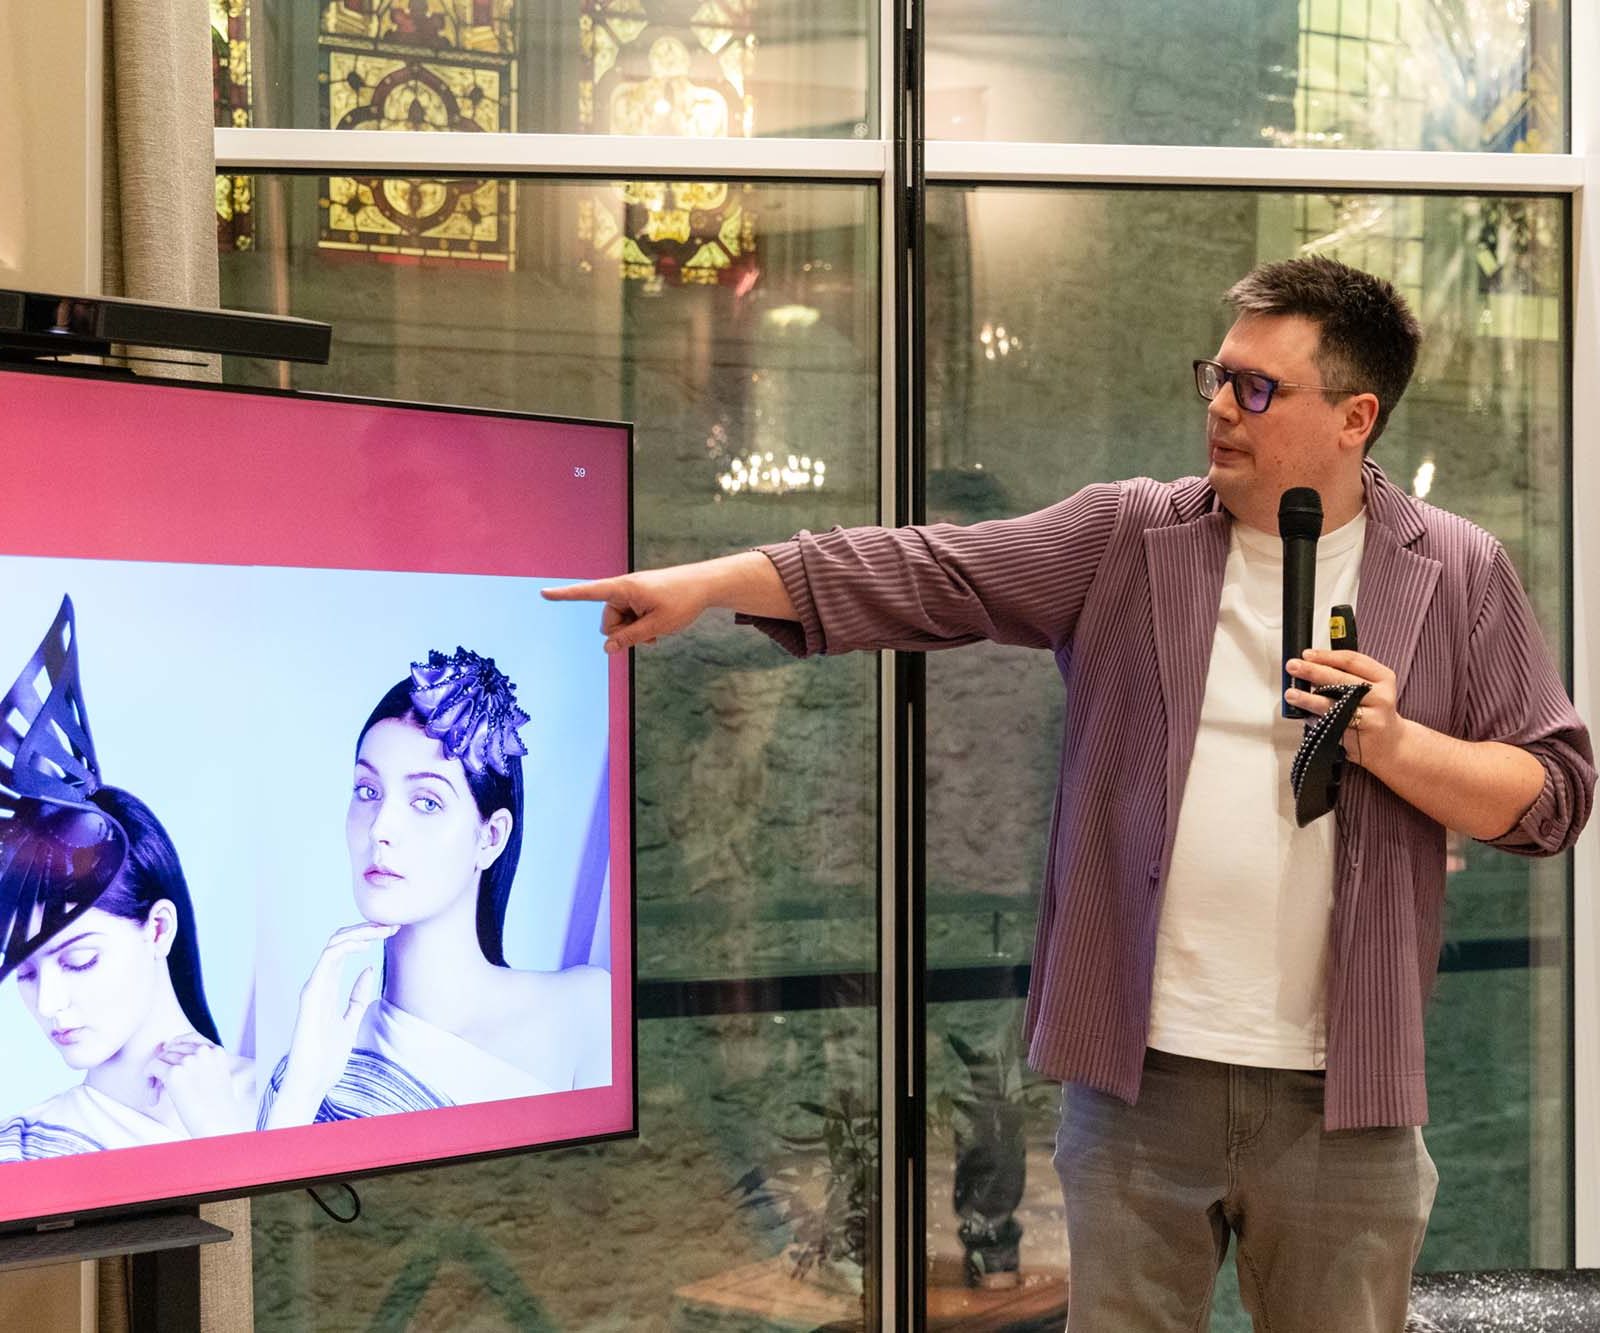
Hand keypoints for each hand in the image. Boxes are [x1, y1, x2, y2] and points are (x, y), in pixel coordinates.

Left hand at [149, 1033, 250, 1138]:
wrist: (217, 1122)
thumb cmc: (216, 1104)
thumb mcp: (215, 1074)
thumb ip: (199, 1059)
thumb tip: (165, 1044)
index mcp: (217, 1051)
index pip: (192, 1038)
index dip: (177, 1045)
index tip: (168, 1050)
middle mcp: (203, 1052)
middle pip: (174, 1049)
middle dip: (166, 1063)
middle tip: (161, 1082)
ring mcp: (189, 1061)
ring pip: (162, 1058)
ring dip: (156, 1073)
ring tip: (157, 1092)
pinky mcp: (174, 1072)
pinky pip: (153, 1066)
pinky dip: (148, 1076)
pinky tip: (151, 1088)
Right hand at [265, 922, 394, 1127]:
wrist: (312, 1082)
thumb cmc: (326, 1057)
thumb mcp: (350, 1020)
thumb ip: (357, 997)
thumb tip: (368, 970)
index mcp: (328, 987)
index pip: (344, 949)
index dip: (367, 935)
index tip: (391, 931)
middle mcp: (319, 982)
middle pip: (339, 941)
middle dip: (365, 928)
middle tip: (391, 925)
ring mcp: (313, 987)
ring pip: (333, 944)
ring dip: (360, 932)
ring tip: (382, 930)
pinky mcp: (311, 995)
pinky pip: (327, 960)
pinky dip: (346, 946)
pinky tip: (365, 945)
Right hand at [542, 568, 712, 653]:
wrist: (706, 585)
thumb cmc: (682, 601)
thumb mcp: (656, 626)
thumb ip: (630, 638)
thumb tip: (607, 649)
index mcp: (623, 588)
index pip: (588, 592)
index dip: (565, 595)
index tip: (543, 594)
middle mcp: (624, 588)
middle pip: (608, 620)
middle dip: (623, 633)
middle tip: (650, 635)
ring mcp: (632, 593)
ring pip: (620, 622)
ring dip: (634, 631)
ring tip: (657, 631)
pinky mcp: (640, 598)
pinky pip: (630, 617)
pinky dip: (639, 626)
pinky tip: (657, 630)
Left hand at [1284, 648, 1405, 767]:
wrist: (1390, 744)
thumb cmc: (1373, 712)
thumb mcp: (1368, 688)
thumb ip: (1345, 676)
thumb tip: (1309, 666)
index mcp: (1383, 677)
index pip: (1352, 660)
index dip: (1326, 656)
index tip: (1306, 654)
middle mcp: (1381, 695)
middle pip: (1342, 679)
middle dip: (1313, 671)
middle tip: (1293, 667)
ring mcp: (1374, 716)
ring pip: (1336, 704)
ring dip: (1309, 698)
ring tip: (1292, 694)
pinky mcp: (1361, 734)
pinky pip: (1334, 723)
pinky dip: (1317, 718)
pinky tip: (1305, 714)